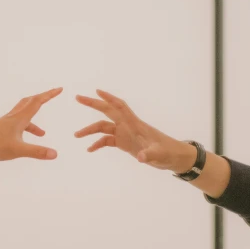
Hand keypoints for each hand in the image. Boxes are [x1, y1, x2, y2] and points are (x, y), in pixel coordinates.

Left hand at [0, 87, 62, 163]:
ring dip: (34, 121)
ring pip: (23, 116)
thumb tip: (55, 154)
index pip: (37, 102)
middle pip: (29, 102)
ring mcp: (6, 124)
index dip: (49, 95)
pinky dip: (24, 131)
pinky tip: (25, 142)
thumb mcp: (18, 150)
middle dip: (41, 99)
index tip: (59, 89)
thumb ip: (37, 151)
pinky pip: (17, 126)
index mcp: (19, 118)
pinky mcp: (1, 131)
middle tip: (52, 96)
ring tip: (42, 133)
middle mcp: (13, 117)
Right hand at [75, 89, 194, 170]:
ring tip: (76, 135)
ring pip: (104, 127)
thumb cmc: (168, 153)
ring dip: (90, 130)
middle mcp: (128, 126)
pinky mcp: (125, 143)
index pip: (120, 107)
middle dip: (93, 104)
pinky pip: (107, 140)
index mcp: (135, 124)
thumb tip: (141, 158)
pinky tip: (89, 150)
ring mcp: (125, 134)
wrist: (173, 157)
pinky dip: (97, 144)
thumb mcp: (160, 155)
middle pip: (107, 111)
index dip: (109, 98)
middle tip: (78, 98)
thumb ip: (150, 155)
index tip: (96, 91)